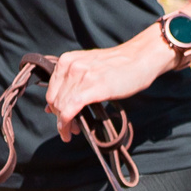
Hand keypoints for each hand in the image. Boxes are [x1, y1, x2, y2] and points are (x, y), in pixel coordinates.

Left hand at [46, 34, 172, 141]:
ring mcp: (81, 75)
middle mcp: (71, 66)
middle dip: (59, 118)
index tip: (63, 119)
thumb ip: (70, 84)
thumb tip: (49, 108)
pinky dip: (66, 124)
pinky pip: (70, 109)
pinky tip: (70, 132)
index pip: (51, 91)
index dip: (55, 109)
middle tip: (72, 129)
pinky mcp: (92, 86)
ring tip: (75, 130)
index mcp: (67, 61)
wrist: (140, 58)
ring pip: (61, 107)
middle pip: (55, 101)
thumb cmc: (118, 66)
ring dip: (64, 124)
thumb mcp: (88, 70)